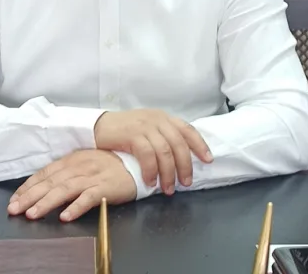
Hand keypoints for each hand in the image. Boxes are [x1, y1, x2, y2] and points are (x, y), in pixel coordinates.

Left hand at [7, 150, 135, 221]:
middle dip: (30, 197)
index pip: (44, 174)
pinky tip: (65, 216)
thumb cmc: (109, 166)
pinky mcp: (106, 186)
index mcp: (71, 160)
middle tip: (15, 209)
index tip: (14, 200)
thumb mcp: (84, 165)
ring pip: (65, 189)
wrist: (137, 162)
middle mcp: (79, 166)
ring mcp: (92, 176)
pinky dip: (76, 207)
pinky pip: (88, 197)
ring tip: (33, 214)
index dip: (27, 187)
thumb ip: (65, 174)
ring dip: (47, 202)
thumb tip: (43, 188)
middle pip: (50, 182)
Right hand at [93, 109, 212, 194]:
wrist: (99, 126)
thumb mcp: (147, 129)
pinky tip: (150, 182)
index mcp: (164, 118)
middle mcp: (158, 120)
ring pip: (165, 152)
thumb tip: (180, 159)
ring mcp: (145, 126)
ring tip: (168, 188)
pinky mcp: (133, 135)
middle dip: (184, 166)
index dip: (200, 145)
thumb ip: (163, 138)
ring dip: (168, 173)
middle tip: (185, 183)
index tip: (208, 160)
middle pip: (179, 144)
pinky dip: (151, 171)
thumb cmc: (124, 131)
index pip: (188, 130)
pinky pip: (148, 156)